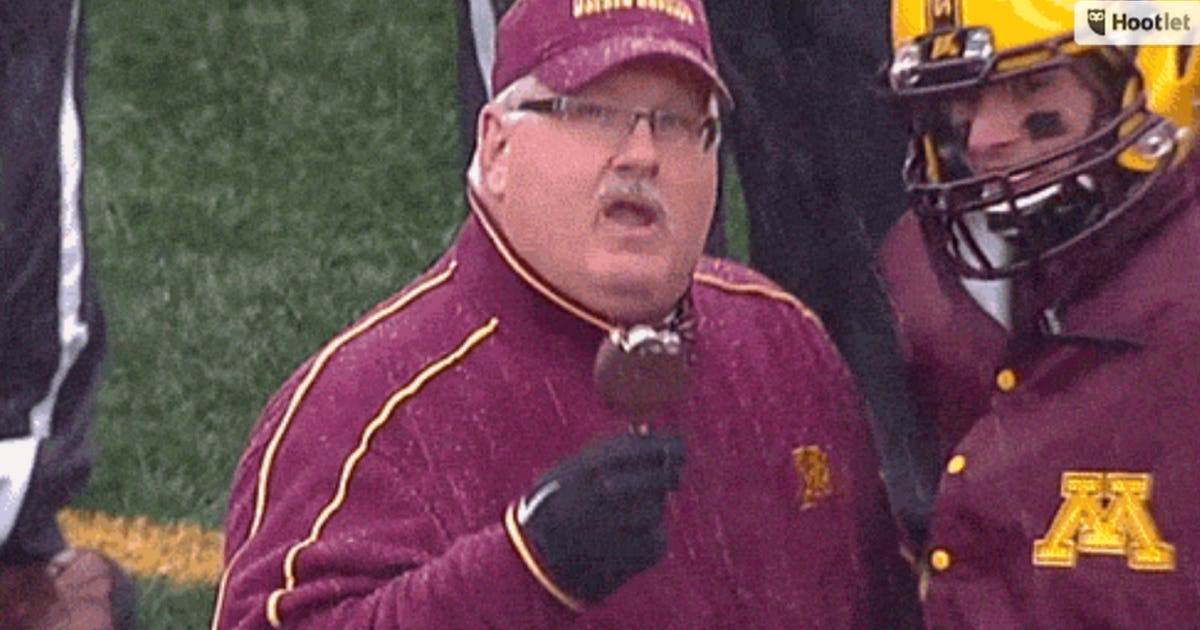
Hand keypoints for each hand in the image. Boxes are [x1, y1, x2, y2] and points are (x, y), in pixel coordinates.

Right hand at [517, 434, 685, 601]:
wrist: (535, 561)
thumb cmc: (554, 508)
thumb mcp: (566, 471)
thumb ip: (602, 452)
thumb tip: (644, 430)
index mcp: (585, 468)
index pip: (637, 448)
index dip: (664, 445)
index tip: (680, 446)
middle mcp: (600, 494)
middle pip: (656, 477)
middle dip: (668, 475)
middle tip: (673, 477)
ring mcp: (612, 527)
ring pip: (656, 510)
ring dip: (652, 509)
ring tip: (634, 514)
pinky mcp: (624, 557)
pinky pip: (656, 540)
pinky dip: (652, 538)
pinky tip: (635, 537)